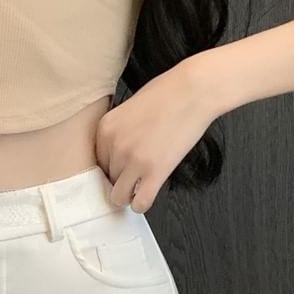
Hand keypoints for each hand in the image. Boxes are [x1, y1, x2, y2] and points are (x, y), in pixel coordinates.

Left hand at [94, 58, 215, 213]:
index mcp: (105, 129)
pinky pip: (139, 203)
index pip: (98, 163)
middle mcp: (115, 146)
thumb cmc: (168, 93)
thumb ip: (118, 132)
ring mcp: (133, 161)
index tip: (123, 167)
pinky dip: (141, 205)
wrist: (195, 88)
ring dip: (130, 194)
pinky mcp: (154, 172)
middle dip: (122, 179)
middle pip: (109, 179)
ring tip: (141, 187)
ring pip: (119, 196)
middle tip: (137, 173)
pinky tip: (147, 196)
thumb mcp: (129, 108)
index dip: (112, 167)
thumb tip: (115, 156)